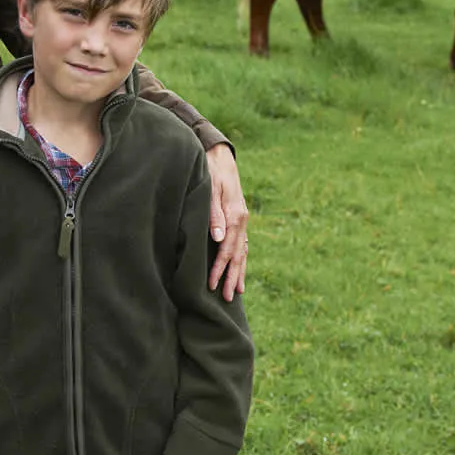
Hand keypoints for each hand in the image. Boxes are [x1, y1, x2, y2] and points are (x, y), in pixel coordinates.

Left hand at [205, 143, 247, 299]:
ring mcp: (242, 220)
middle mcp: (241, 221)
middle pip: (238, 255)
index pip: (226, 249)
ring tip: (238, 291)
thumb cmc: (212, 172)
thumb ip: (214, 214)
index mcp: (235, 215)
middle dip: (233, 277)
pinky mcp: (239, 219)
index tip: (213, 285)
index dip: (220, 268)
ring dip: (239, 272)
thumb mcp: (211, 189)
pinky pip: (242, 244)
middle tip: (229, 297)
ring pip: (242, 252)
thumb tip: (217, 238)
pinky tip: (241, 269)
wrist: (221, 157)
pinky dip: (242, 259)